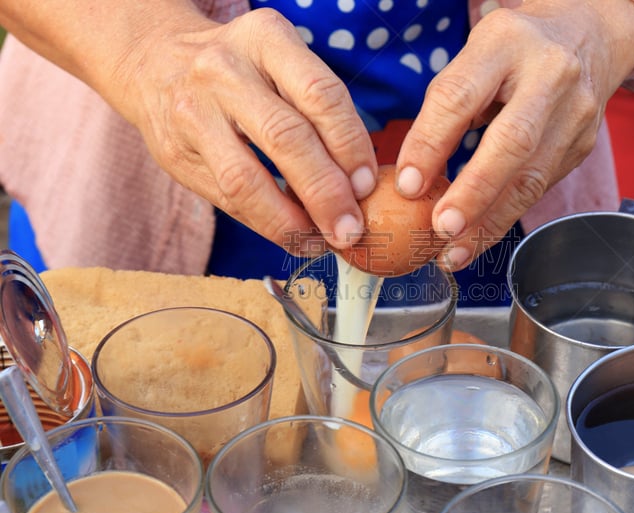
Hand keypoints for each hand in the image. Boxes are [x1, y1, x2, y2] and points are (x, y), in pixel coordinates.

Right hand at [106, 7, 377, 254]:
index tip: (368, 186)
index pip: (320, 95)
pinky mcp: (173, 153)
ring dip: (291, 221)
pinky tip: (291, 235)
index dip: (351, 146)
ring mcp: (193, 112)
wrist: (153, 62)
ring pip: (247, 179)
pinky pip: (226, 199)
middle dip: (326, 193)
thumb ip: (316, 110)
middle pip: (286, 138)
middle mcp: (224, 70)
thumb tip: (360, 185)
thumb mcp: (278, 62)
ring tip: (320, 240)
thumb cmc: (239, 71)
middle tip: (350, 228)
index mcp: (265, 38)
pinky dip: (265, 223)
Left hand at [396, 0, 633, 269]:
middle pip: (512, 142)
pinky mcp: (581, 146)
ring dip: (490, 222)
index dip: (430, 143)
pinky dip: (504, 218)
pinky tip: (478, 239)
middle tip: (442, 227)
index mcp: (507, 42)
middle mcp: (550, 75)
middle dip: (474, 192)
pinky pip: (539, 190)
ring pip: (532, 178)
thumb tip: (413, 176)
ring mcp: (575, 113)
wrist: (588, 35)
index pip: (461, 97)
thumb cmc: (514, 50)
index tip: (408, 184)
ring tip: (455, 252)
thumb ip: (444, 105)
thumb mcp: (475, 56)